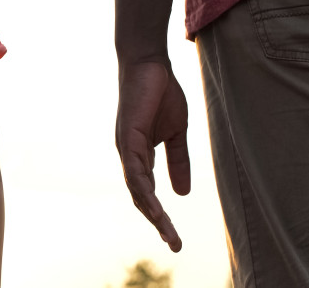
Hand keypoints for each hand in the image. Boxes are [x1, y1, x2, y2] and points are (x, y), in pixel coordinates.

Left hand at [116, 61, 189, 251]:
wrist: (149, 65)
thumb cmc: (161, 95)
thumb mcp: (177, 134)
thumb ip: (178, 161)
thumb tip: (182, 194)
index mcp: (140, 156)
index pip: (148, 193)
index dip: (160, 215)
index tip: (174, 237)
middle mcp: (129, 156)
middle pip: (140, 197)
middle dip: (157, 221)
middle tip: (174, 244)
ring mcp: (126, 147)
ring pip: (136, 188)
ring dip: (152, 212)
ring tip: (167, 231)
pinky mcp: (127, 136)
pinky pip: (135, 168)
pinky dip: (143, 187)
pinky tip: (153, 203)